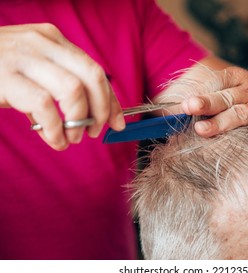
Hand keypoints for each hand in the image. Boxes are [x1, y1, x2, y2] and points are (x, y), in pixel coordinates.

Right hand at [0, 23, 124, 149]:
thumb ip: (59, 83)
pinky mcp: (5, 77)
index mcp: (54, 40)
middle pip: (93, 76)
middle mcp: (43, 43)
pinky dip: (55, 129)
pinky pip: (44, 106)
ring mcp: (24, 57)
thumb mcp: (33, 67)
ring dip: (79, 120)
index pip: (96, 70)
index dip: (112, 100)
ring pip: (73, 90)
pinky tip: (54, 139)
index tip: (118, 122)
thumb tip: (88, 115)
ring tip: (73, 138)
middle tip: (95, 131)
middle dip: (103, 109)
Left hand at [181, 65, 247, 136]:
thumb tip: (156, 111)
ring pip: (242, 114)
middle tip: (189, 108)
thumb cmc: (224, 108)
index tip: (183, 104)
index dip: (199, 94)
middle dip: (207, 104)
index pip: (215, 84)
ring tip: (203, 129)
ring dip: (224, 121)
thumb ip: (182, 105)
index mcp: (232, 77)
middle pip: (225, 98)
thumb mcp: (204, 101)